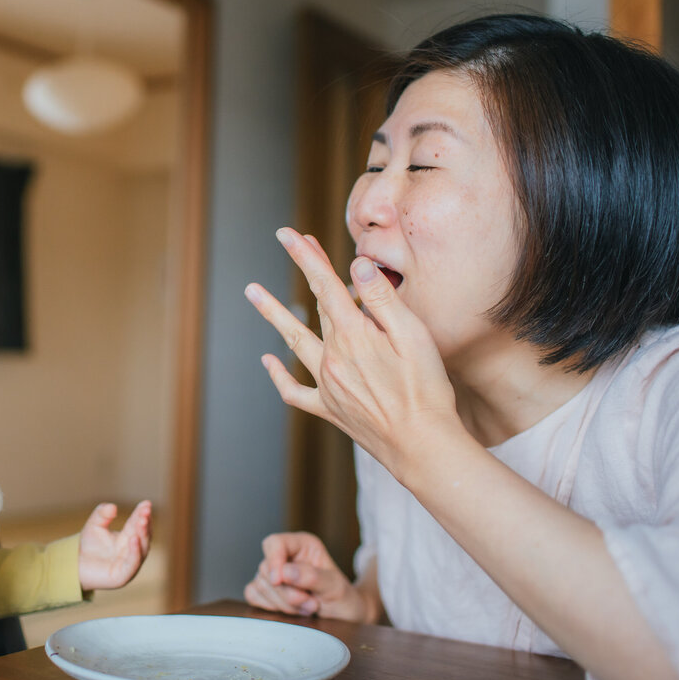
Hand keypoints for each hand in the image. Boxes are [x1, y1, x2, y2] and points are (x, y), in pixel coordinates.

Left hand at [77, 501, 152, 590]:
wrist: (75, 566)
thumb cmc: (88, 546)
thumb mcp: (94, 524)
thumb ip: (102, 514)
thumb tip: (113, 507)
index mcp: (128, 537)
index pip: (137, 524)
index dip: (142, 513)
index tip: (146, 503)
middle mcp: (132, 550)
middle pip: (143, 536)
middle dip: (145, 523)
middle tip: (146, 510)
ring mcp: (129, 564)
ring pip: (143, 549)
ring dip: (143, 535)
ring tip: (142, 522)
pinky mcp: (123, 576)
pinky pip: (133, 564)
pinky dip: (135, 552)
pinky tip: (134, 539)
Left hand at [244, 228, 458, 479]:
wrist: (422, 445)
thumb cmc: (426, 389)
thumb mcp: (413, 336)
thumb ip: (382, 299)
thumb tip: (355, 266)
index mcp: (354, 336)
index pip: (325, 286)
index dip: (306, 257)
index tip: (288, 234)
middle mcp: (333, 357)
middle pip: (315, 305)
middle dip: (304, 270)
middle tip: (289, 241)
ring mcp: (327, 384)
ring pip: (294, 341)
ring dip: (273, 314)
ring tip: (252, 291)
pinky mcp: (330, 408)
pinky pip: (295, 390)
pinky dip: (279, 375)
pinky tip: (268, 361)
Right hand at [244, 532, 371, 621]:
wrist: (344, 616)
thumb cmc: (343, 597)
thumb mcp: (335, 586)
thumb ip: (312, 577)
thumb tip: (285, 572)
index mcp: (302, 545)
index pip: (275, 543)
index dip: (273, 561)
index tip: (279, 580)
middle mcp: (286, 556)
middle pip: (266, 569)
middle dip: (287, 593)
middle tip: (312, 604)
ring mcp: (274, 573)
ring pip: (260, 585)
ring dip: (284, 604)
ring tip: (308, 608)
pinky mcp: (266, 590)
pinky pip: (253, 595)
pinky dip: (269, 606)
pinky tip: (290, 611)